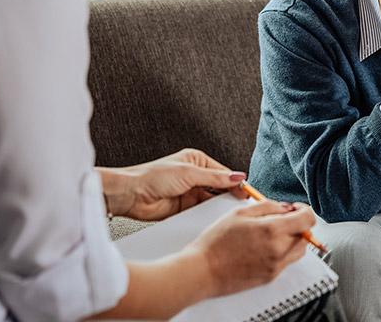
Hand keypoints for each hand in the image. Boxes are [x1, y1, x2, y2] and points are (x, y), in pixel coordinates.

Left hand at [98, 148, 246, 221]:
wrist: (131, 195)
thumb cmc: (153, 177)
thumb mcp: (189, 174)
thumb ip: (215, 178)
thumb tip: (237, 177)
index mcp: (197, 161)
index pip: (223, 173)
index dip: (236, 183)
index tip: (248, 192)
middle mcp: (195, 176)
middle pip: (220, 187)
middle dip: (230, 195)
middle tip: (243, 205)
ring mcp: (190, 192)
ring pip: (213, 200)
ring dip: (220, 206)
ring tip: (230, 212)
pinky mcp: (185, 207)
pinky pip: (203, 211)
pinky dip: (210, 215)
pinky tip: (216, 218)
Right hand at [187, 201, 316, 297]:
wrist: (203, 270)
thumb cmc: (216, 241)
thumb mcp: (240, 212)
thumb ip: (268, 206)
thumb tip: (287, 208)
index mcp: (272, 230)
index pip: (308, 219)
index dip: (303, 210)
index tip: (294, 208)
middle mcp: (279, 249)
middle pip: (306, 235)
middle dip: (297, 225)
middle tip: (280, 220)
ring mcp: (276, 266)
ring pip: (299, 250)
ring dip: (292, 239)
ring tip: (271, 234)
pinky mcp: (271, 277)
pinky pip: (287, 261)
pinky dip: (282, 252)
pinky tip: (263, 247)